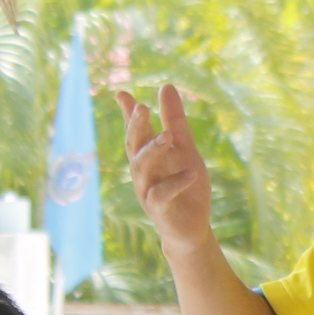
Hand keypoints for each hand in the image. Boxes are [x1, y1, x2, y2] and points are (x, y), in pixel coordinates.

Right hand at [121, 82, 216, 251]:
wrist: (191, 228)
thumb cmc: (185, 187)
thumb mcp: (186, 149)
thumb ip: (175, 121)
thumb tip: (166, 86)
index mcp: (148, 155)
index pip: (136, 130)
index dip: (128, 113)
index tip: (122, 94)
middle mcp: (143, 171)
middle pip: (134, 146)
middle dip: (136, 127)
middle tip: (142, 108)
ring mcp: (148, 190)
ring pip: (143, 168)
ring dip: (153, 151)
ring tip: (167, 136)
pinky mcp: (159, 209)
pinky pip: (162, 195)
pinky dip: (175, 184)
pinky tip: (190, 173)